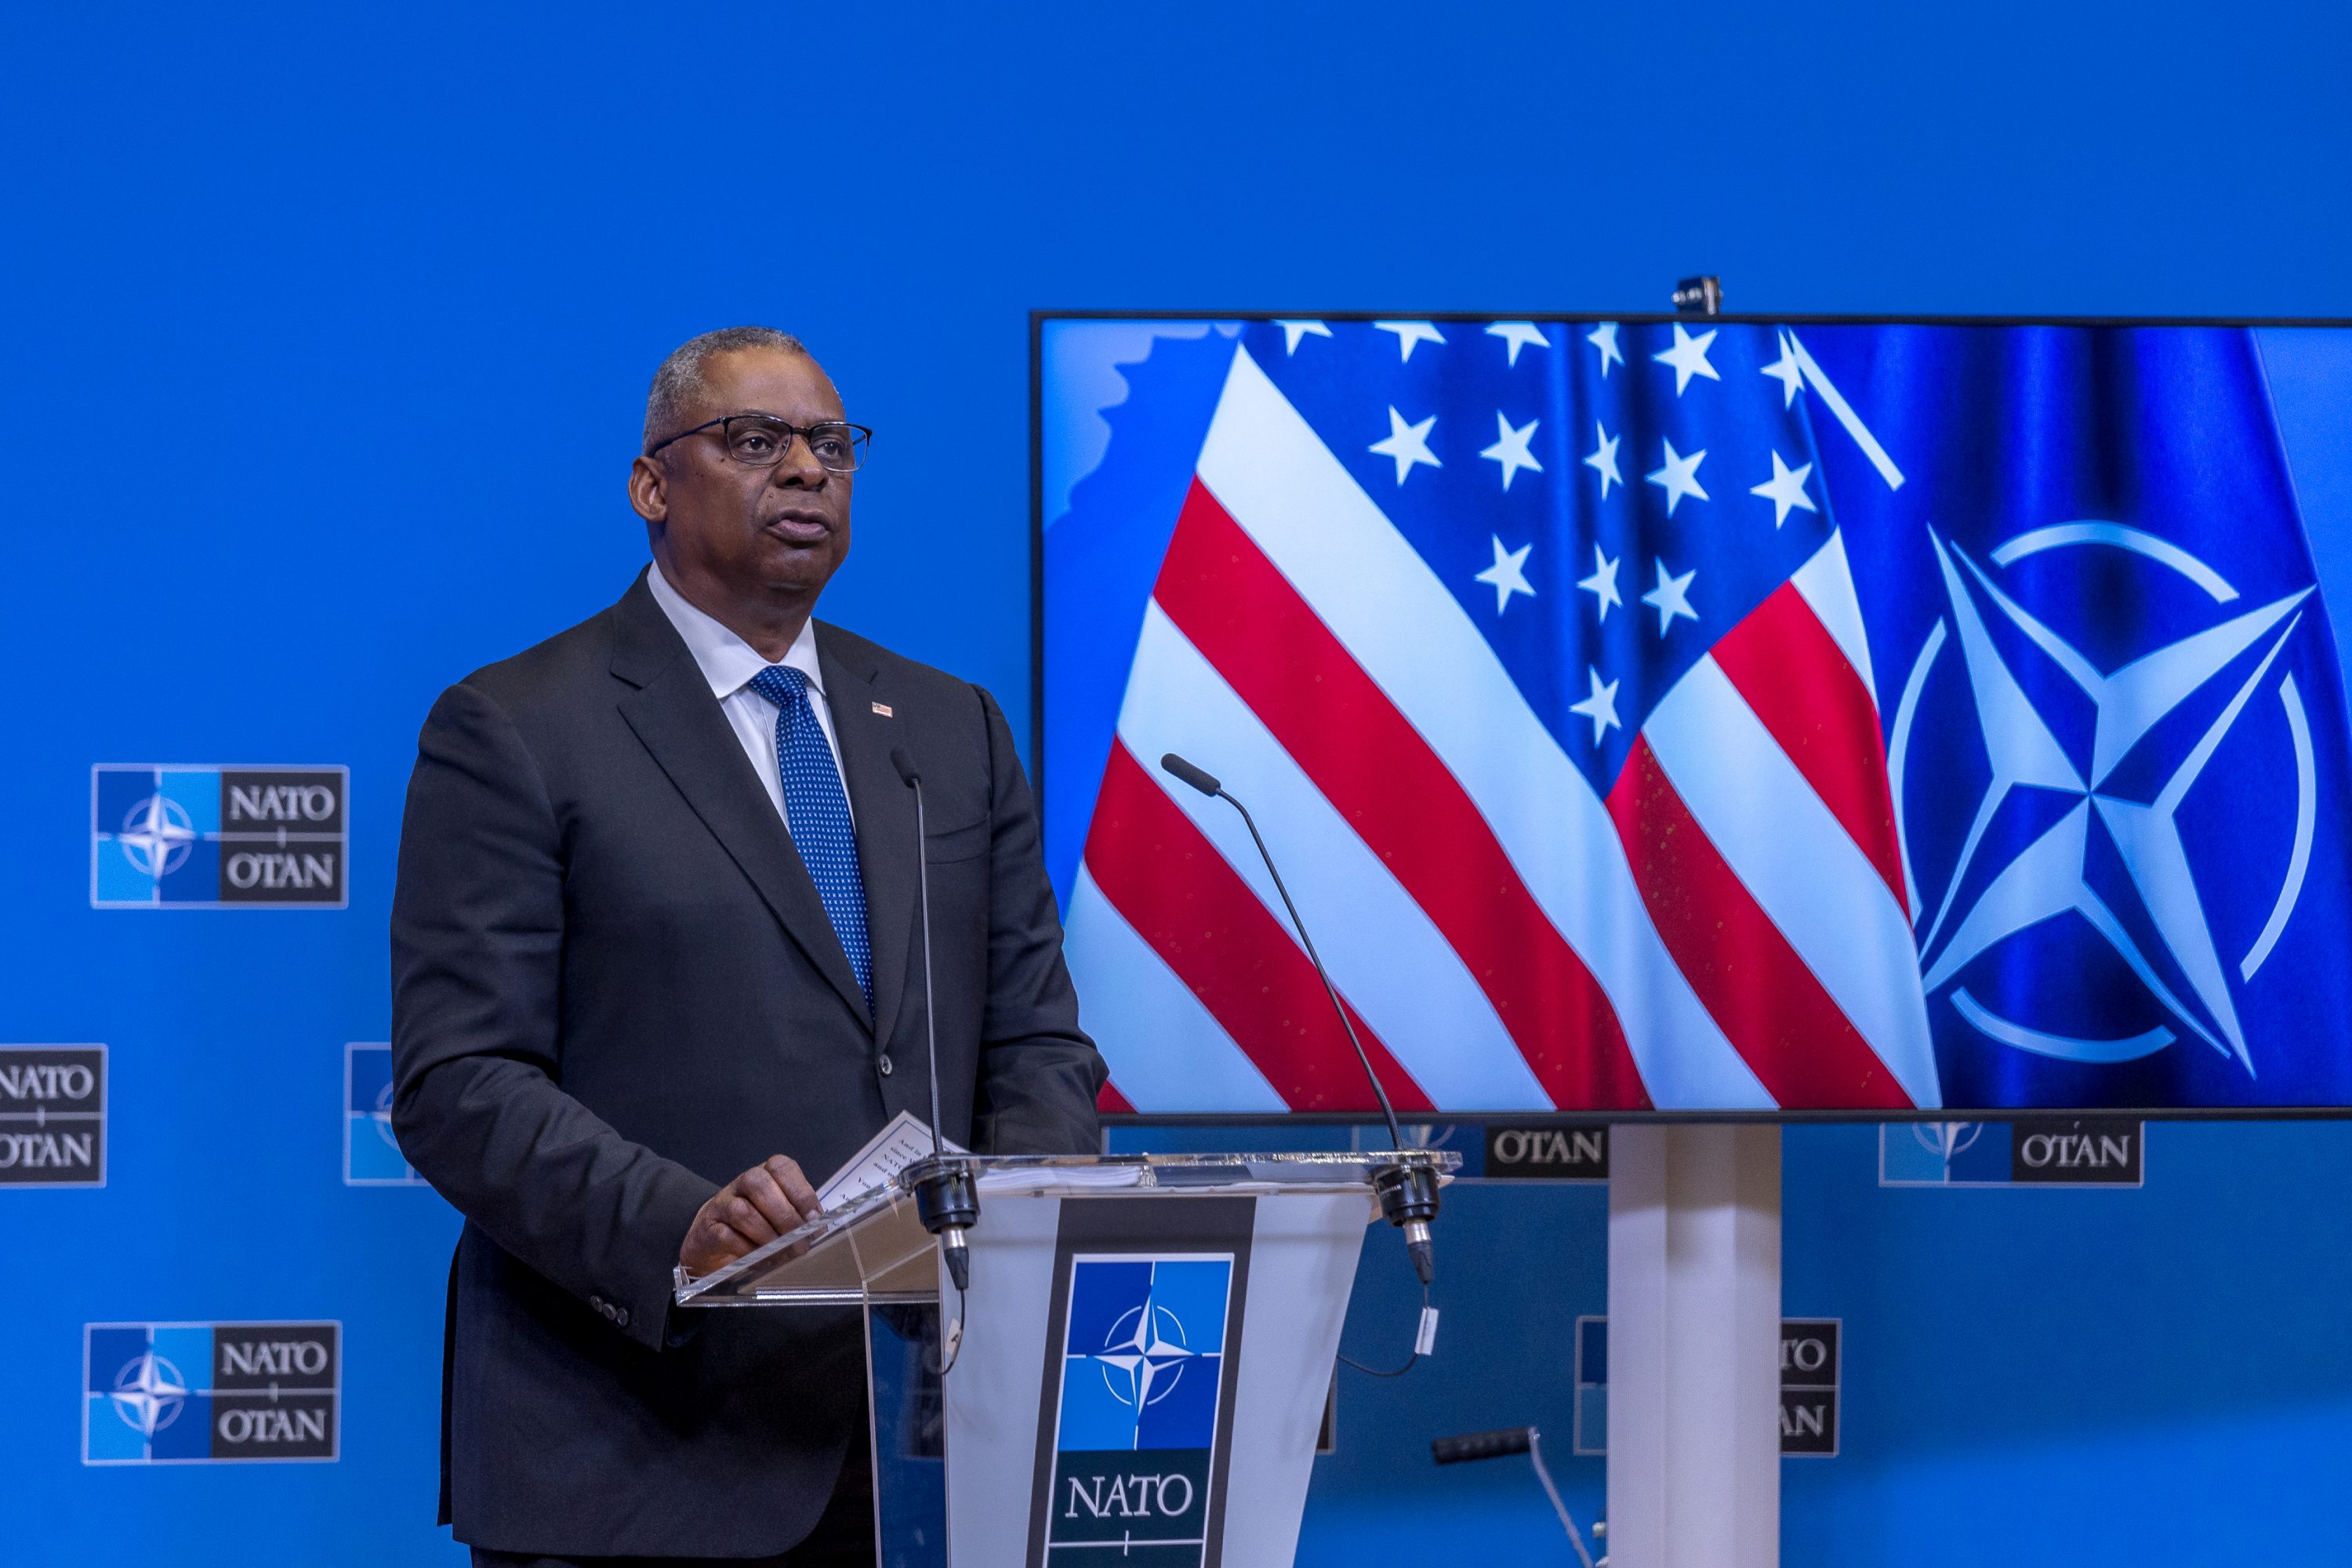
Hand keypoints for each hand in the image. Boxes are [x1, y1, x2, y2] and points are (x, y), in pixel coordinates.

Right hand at [679, 1155, 823, 1274]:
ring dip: (766, 1236)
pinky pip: (727, 1236)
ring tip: (781, 1253)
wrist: (713, 1236)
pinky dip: (747, 1251)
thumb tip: (817, 1228)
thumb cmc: (757, 1222)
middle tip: (799, 1242)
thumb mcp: (780, 1213)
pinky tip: (760, 1260)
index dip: (801, 1193)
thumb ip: (799, 1215)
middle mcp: (743, 1182)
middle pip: (760, 1185)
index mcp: (766, 1172)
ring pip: (742, 1211)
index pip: (783, 1168)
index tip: (814, 1219)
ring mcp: (723, 1203)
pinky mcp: (708, 1227)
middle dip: (785, 1216)